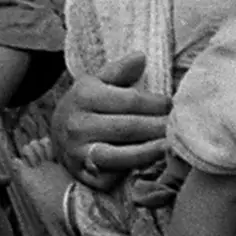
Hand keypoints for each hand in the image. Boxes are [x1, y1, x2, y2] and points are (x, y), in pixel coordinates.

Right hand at [51, 53, 170, 184]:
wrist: (56, 132)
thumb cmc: (84, 104)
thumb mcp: (95, 81)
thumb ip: (119, 71)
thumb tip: (141, 57)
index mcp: (84, 96)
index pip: (129, 101)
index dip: (156, 103)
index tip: (172, 105)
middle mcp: (78, 126)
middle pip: (127, 128)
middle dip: (157, 128)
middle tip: (179, 128)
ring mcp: (78, 153)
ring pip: (119, 156)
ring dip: (148, 153)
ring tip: (169, 147)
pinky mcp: (81, 175)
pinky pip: (108, 178)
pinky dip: (129, 174)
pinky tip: (149, 166)